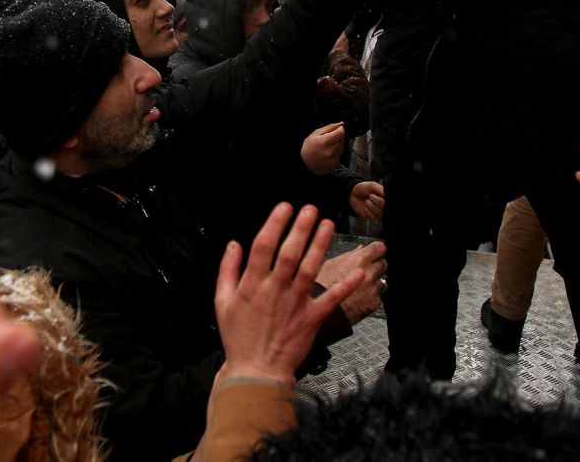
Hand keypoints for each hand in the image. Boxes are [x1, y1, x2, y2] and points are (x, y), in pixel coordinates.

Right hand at [214, 203, 362, 385]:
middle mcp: (274, 290)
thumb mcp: (222, 302)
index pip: (264, 246)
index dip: (275, 224)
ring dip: (320, 245)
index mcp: (252, 285)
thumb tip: (233, 244)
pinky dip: (345, 286)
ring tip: (328, 225)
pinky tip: (358, 272)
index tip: (285, 207)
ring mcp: (294, 304)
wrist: (255, 371)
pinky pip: (330, 300)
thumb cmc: (238, 337)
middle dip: (301, 228)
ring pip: (309, 269)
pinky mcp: (310, 319)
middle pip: (289, 253)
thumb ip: (227, 271)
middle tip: (311, 209)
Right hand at [300, 122, 344, 175]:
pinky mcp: (335, 164)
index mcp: (324, 142)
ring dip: (337, 144)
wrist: (305, 164)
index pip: (341, 133)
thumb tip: (341, 124)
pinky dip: (336, 152)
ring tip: (327, 147)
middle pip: (342, 139)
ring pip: (342, 147)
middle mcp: (330, 151)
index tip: (337, 129)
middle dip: (337, 137)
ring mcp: (333, 159)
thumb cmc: (308, 148)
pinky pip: (340, 154)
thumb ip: (330, 127)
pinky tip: (328, 153)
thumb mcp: (315, 134)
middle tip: (328, 139)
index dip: (340, 129)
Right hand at [316, 240, 386, 325]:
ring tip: (358, 287)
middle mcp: (369, 273)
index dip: (377, 249)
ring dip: (373, 282)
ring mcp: (373, 288)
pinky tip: (358, 298)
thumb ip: (350, 254)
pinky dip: (370, 296)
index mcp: (358, 260)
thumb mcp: (331, 263)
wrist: (320, 312)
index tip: (375, 252)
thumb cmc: (321, 287)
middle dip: (375, 266)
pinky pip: (378, 295)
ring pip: (381, 280)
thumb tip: (361, 248)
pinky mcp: (374, 302)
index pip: (379, 247)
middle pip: (383, 263)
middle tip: (363, 272)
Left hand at [349, 181, 384, 221]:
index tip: (374, 195)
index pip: (389, 200)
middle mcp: (384, 204)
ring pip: (380, 213)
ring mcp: (380, 212)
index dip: (382, 199)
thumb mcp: (372, 185)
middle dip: (375, 201)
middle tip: (370, 196)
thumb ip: (380, 189)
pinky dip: (368, 211)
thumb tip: (386, 194)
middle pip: (385, 207)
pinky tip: (366, 207)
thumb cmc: (363, 189)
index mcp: (385, 196)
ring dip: (370, 206)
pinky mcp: (374, 217)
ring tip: (367, 200)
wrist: (353, 195)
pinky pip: (373, 217)